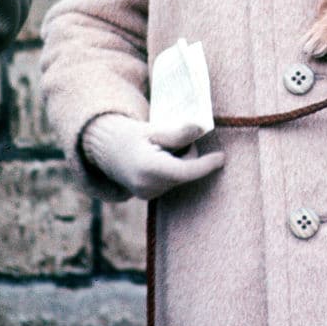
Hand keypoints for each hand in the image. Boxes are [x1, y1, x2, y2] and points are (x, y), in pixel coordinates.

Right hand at [81, 114, 223, 199]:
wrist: (106, 150)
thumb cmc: (130, 135)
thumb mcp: (153, 129)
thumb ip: (177, 132)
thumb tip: (201, 128)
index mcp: (147, 167)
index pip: (184, 171)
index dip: (205, 165)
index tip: (221, 158)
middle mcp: (146, 186)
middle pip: (185, 171)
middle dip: (187, 154)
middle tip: (167, 139)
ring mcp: (147, 194)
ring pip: (181, 177)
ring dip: (179, 162)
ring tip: (158, 150)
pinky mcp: (148, 197)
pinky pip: (173, 181)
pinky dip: (172, 169)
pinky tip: (156, 160)